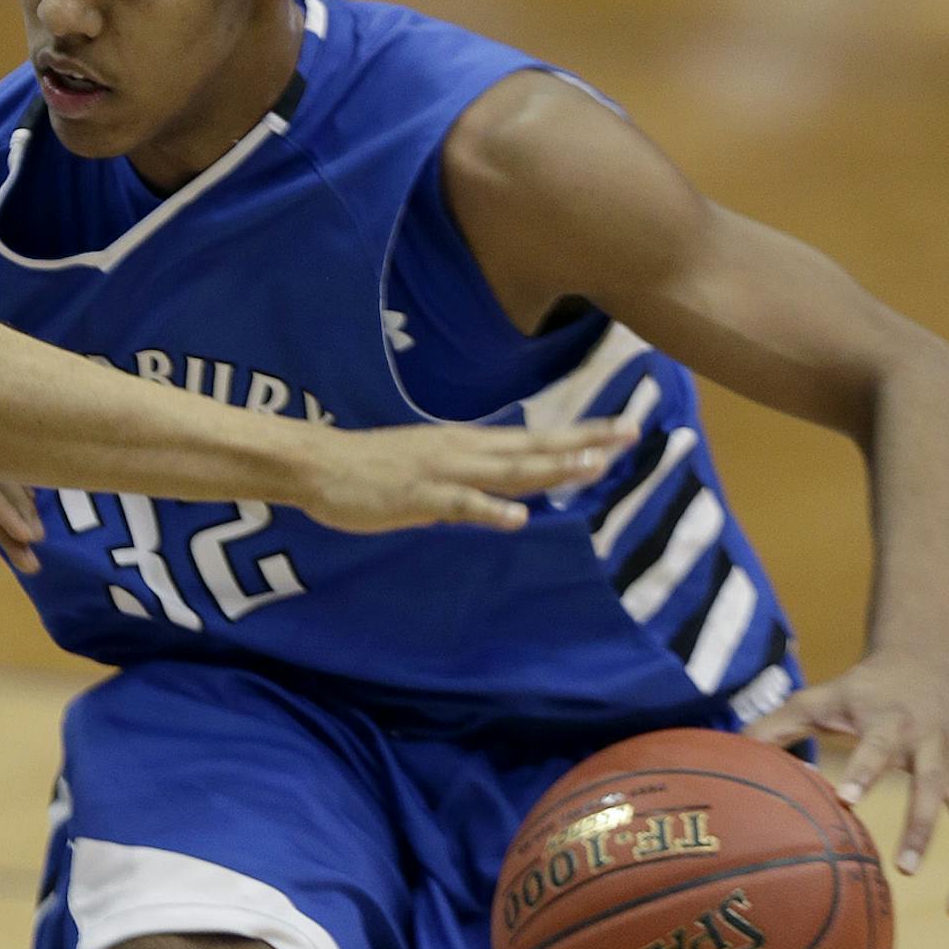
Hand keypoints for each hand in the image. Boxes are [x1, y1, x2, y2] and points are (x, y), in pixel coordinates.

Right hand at [295, 416, 637, 532]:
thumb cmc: (368, 467)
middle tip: (630, 433)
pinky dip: (489, 510)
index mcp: (466, 444)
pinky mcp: (418, 496)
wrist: (318, 464)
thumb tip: (501, 495)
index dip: (578, 435)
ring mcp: (442, 472)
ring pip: (506, 470)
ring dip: (550, 468)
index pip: (532, 440)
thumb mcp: (427, 465)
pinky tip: (517, 518)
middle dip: (582, 442)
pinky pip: (459, 504)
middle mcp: (463, 450)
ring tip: (592, 466)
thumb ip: (466, 479)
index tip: (620, 430)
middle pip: (533, 447)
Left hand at [744, 652, 948, 925]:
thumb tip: (728, 758)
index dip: (864, 771)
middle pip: (932, 785)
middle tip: (904, 868)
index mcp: (888, 720)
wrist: (924, 665)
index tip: (845, 801)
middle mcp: (931, 744)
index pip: (876, 746)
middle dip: (921, 826)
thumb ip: (773, 729)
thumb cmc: (857, 693)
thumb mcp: (815, 700)